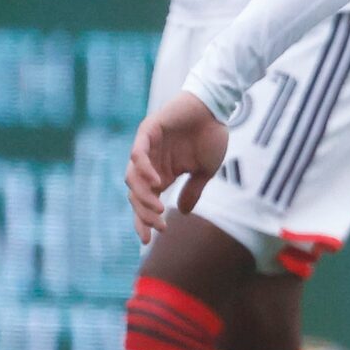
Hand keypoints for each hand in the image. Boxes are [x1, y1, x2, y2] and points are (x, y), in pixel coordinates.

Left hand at [125, 91, 230, 243]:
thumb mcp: (204, 171)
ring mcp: (146, 148)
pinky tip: (157, 183)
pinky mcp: (147, 131)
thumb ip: (192, 191)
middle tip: (158, 226)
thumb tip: (182, 213)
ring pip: (132, 178)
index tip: (148, 240)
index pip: (145, 201)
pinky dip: (143, 170)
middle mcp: (150, 163)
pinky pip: (137, 154)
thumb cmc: (211, 136)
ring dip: (142, 196)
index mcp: (161, 173)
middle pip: (135, 194)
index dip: (143, 221)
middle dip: (143, 214)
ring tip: (158, 208)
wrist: (217, 108)